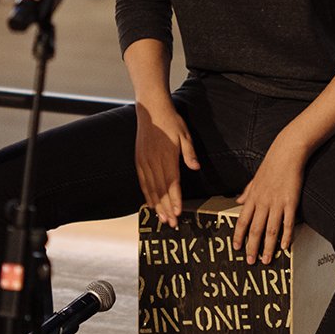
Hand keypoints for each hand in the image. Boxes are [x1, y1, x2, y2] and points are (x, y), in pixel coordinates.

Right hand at [134, 99, 199, 227]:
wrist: (150, 110)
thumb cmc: (171, 122)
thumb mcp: (185, 134)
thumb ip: (189, 153)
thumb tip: (196, 168)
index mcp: (166, 156)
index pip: (172, 183)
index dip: (175, 199)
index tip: (178, 213)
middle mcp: (153, 161)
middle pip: (160, 190)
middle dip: (166, 208)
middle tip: (171, 223)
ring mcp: (144, 162)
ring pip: (150, 189)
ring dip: (156, 205)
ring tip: (161, 219)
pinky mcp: (139, 161)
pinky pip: (142, 182)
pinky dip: (147, 195)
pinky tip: (150, 204)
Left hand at [233, 133, 306, 264]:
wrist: (287, 153)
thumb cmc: (271, 164)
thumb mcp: (255, 178)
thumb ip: (247, 192)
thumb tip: (238, 201)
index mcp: (253, 197)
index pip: (242, 220)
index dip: (238, 236)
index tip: (236, 248)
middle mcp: (263, 202)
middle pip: (255, 229)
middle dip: (252, 247)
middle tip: (251, 262)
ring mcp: (277, 203)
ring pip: (270, 230)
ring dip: (268, 247)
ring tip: (267, 260)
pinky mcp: (291, 202)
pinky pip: (287, 222)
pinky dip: (285, 236)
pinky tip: (284, 247)